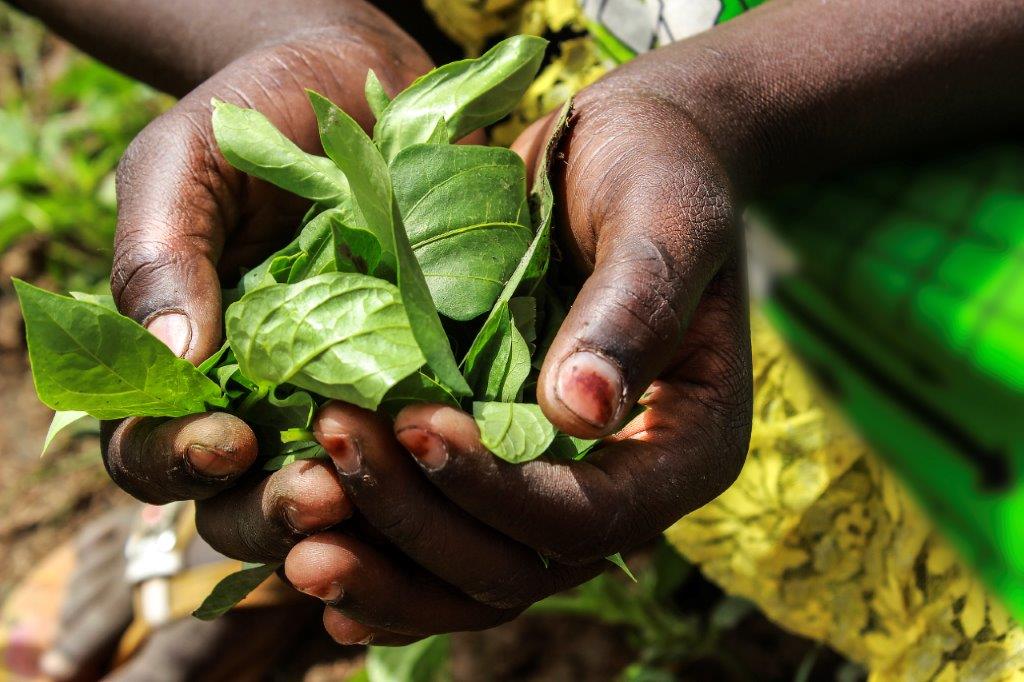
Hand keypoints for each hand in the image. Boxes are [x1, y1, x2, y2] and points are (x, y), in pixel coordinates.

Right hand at [101, 11, 433, 559]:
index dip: (179, 463)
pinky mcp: (421, 382)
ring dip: (355, 512)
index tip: (228, 442)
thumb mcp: (184, 165)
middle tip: (320, 496)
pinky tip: (452, 450)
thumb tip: (170, 355)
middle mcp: (260, 400)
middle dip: (273, 511)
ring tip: (386, 488)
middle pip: (242, 502)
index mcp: (183, 367)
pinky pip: (421, 444)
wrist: (357, 81)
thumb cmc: (251, 117)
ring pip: (336, 495)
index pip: (152, 451)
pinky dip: (430, 463)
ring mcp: (343, 397)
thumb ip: (160, 253)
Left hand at [281, 76, 753, 644]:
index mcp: (686, 448)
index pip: (593, 517)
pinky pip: (444, 545)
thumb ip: (631, 308)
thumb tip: (579, 411)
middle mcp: (623, 489)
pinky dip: (381, 559)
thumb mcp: (660, 216)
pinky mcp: (502, 468)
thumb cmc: (656, 167)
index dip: (500, 491)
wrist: (616, 156)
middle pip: (521, 566)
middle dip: (420, 523)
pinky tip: (303, 554)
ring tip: (297, 539)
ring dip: (384, 566)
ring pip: (472, 577)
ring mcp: (559, 487)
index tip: (416, 424)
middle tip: (333, 443)